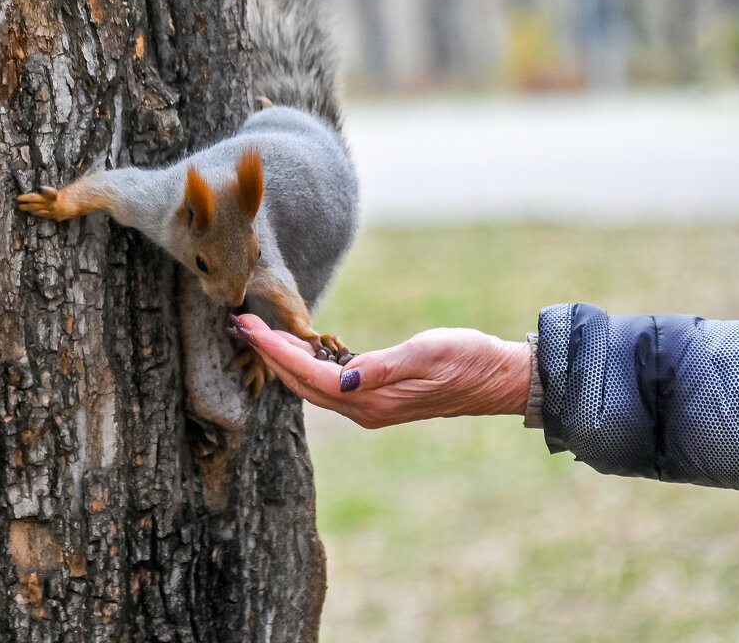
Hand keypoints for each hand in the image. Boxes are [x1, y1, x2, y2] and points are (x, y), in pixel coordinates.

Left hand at [229, 314, 531, 427]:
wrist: (498, 379)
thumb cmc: (467, 359)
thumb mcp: (426, 354)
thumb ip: (382, 366)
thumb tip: (342, 377)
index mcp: (372, 400)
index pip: (308, 376)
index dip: (275, 352)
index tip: (249, 329)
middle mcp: (365, 410)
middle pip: (302, 385)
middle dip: (268, 356)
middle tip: (239, 327)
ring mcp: (371, 407)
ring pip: (312, 386)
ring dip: (284, 362)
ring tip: (259, 337)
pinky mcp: (379, 399)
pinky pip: (329, 385)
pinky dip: (307, 366)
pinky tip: (303, 350)